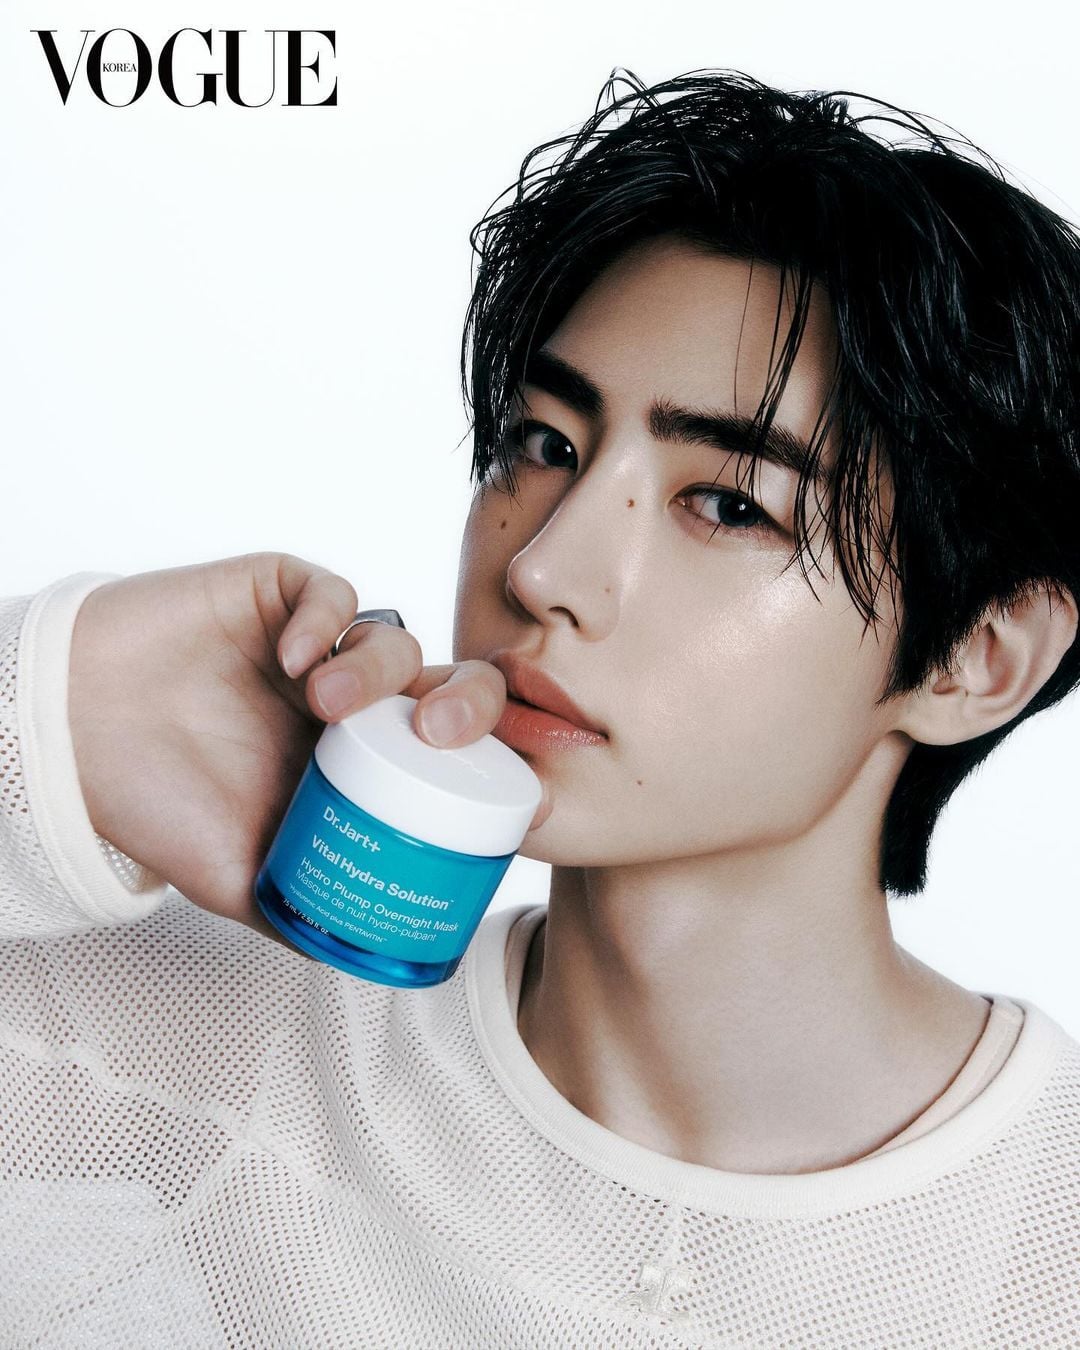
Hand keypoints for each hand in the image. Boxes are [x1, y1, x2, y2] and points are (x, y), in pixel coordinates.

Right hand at [68, 552, 549, 939]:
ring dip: (376, 667)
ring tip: (322, 703)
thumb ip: (309, 912)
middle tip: (440, 732)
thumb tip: (376, 963)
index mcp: (361, 766)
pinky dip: (325, 615)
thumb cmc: (155, 807)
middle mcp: (351, 705)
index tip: (524, 799)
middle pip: (448, 688)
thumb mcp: (243, 880)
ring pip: (393, 638)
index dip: (496, 769)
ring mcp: (317, 649)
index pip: (454, 758)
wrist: (69, 743)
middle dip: (467, 704)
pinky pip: (327, 590)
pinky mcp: (274, 594)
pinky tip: (294, 653)